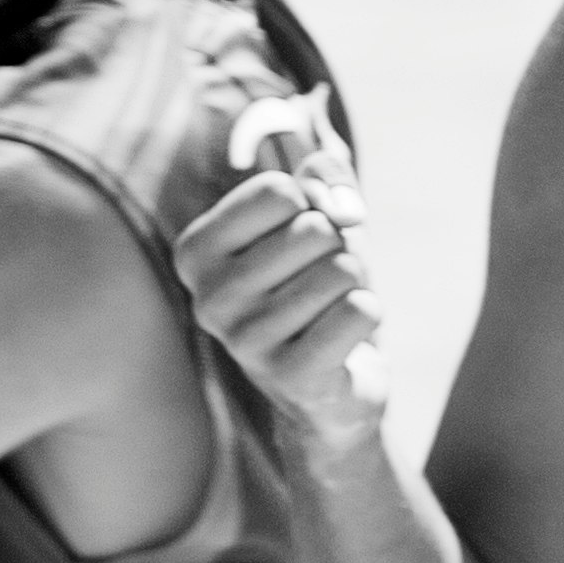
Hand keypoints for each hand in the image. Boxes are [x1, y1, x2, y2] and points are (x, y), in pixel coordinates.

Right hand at [172, 162, 394, 441]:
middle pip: (314, 228)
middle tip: (318, 280)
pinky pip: (360, 311)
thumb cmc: (310, 285)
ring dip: (353, 284)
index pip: (278, 191)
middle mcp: (208, 298)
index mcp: (196, 253)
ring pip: (342, 269)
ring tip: (327, 309)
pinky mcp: (290, 376)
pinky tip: (342, 338)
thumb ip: (323, 176)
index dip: (311, 205)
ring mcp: (245, 342)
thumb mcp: (312, 216)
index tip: (299, 236)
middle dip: (336, 247)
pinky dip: (367, 314)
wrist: (323, 385)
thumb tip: (342, 207)